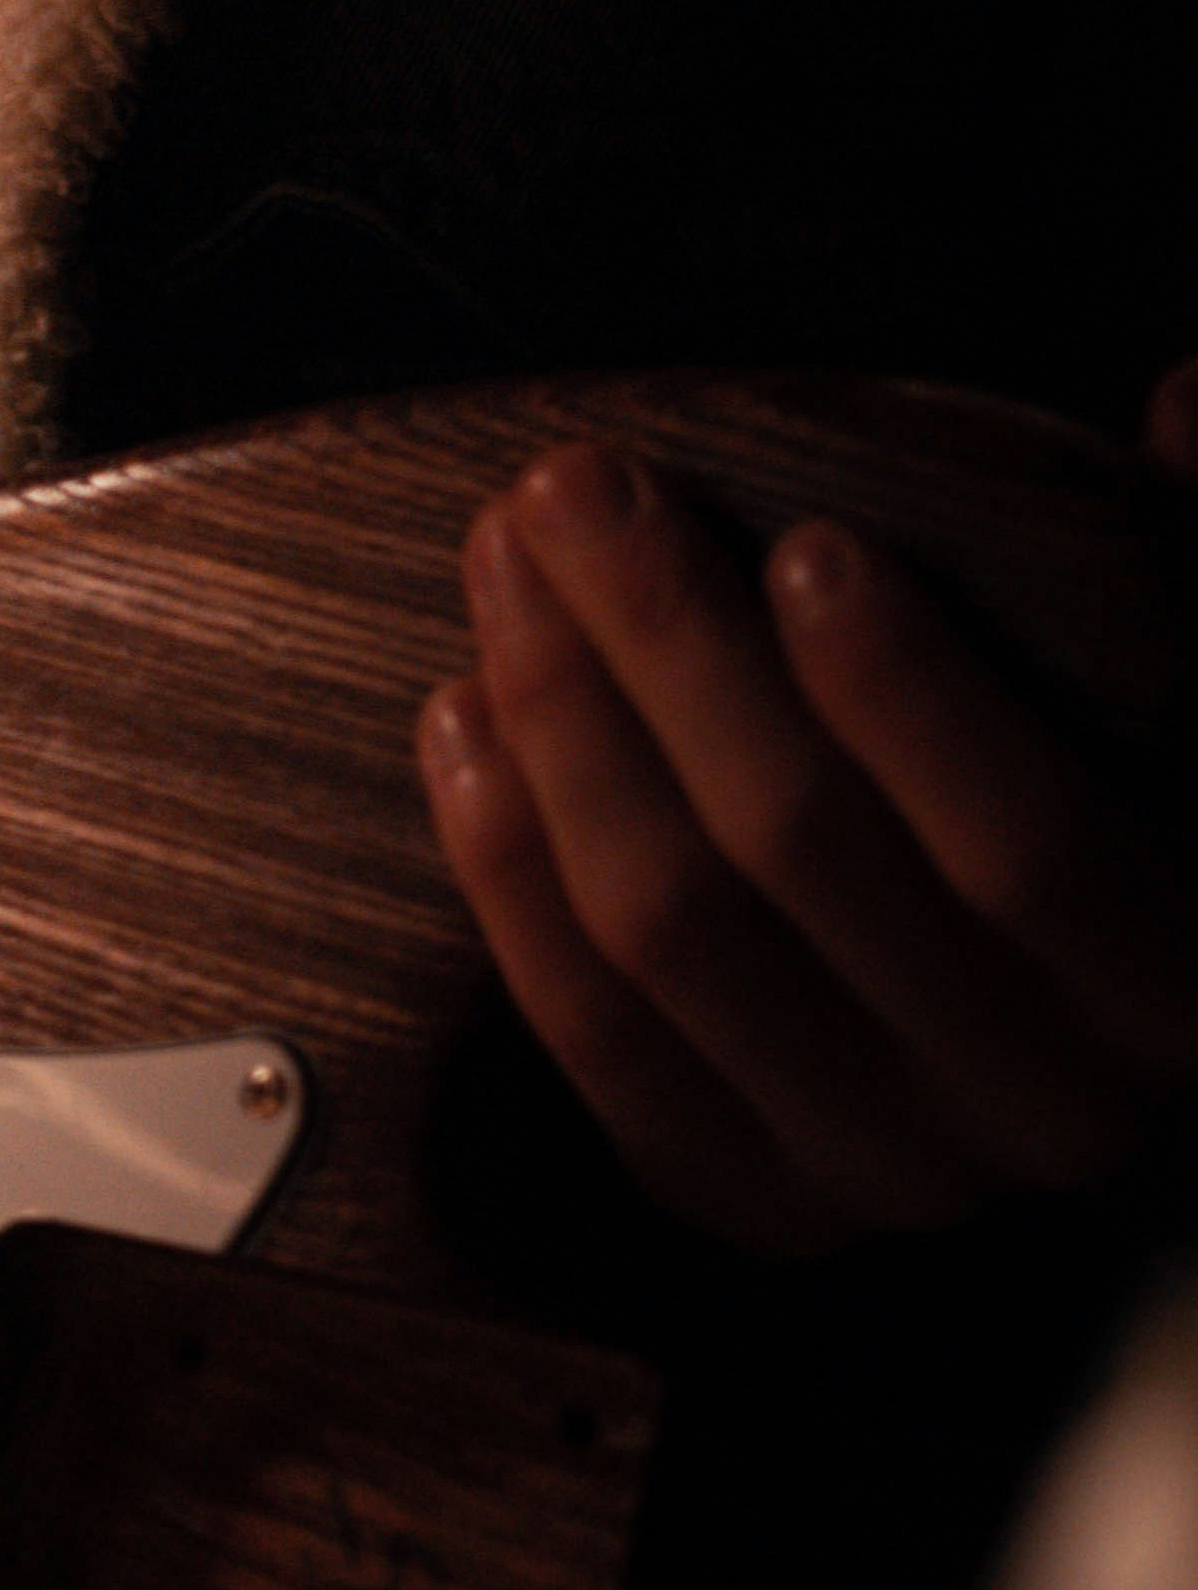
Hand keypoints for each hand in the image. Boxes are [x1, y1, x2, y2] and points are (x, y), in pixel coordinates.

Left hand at [415, 360, 1197, 1254]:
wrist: (1014, 1033)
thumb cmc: (1113, 818)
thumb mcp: (1185, 707)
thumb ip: (1195, 553)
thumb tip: (1185, 397)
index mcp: (1168, 996)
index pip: (1026, 851)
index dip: (907, 695)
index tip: (802, 540)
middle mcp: (1031, 1109)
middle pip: (801, 856)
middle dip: (666, 647)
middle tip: (577, 491)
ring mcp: (871, 1169)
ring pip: (667, 926)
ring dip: (562, 722)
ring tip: (509, 570)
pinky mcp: (729, 1193)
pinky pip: (582, 1022)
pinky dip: (503, 861)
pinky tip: (464, 715)